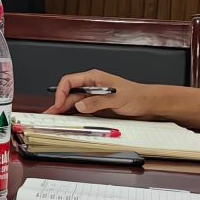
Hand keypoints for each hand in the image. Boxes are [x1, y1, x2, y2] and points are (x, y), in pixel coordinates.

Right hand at [46, 71, 164, 117]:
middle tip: (51, 115)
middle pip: (69, 94)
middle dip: (59, 104)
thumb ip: (97, 101)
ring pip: (73, 103)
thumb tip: (80, 104)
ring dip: (64, 111)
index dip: (61, 92)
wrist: (148, 104)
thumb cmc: (137, 95)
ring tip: (55, 119)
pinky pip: (81, 110)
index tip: (59, 104)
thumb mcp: (117, 98)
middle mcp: (92, 86)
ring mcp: (93, 97)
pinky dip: (73, 116)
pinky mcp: (96, 107)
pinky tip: (68, 121)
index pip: (70, 81)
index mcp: (94, 78)